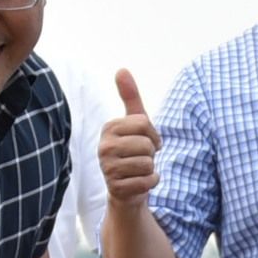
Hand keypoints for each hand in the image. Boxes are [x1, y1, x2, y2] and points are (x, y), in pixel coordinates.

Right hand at [98, 68, 158, 206]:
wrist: (127, 188)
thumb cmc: (133, 151)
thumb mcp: (135, 123)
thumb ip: (130, 96)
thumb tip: (121, 69)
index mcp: (109, 128)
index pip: (144, 123)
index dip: (153, 135)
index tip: (147, 141)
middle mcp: (104, 147)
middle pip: (147, 145)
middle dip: (151, 154)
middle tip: (141, 158)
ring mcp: (107, 168)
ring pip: (148, 164)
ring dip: (150, 169)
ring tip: (138, 170)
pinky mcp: (116, 188)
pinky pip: (147, 182)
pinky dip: (150, 183)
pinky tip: (139, 183)